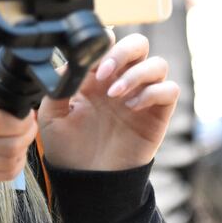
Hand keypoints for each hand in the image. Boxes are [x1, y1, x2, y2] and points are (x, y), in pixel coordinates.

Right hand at [0, 78, 37, 185]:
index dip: (18, 122)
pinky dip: (12, 166)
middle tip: (29, 128)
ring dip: (21, 152)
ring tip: (21, 140)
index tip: (26, 116)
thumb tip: (16, 95)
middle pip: (4, 145)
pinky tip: (12, 155)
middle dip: (25, 136)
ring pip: (4, 163)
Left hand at [37, 33, 178, 170]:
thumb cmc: (68, 147)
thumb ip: (58, 85)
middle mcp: (121, 80)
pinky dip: (153, 93)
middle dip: (123, 51)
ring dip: (136, 74)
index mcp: (96, 75)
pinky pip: (169, 90)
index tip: (92, 59)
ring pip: (157, 64)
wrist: (86, 180)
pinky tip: (132, 106)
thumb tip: (68, 63)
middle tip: (103, 73)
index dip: (104, 42)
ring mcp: (141, 95)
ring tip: (115, 95)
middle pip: (138, 44)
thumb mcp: (51, 114)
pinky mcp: (156, 114)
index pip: (110, 43)